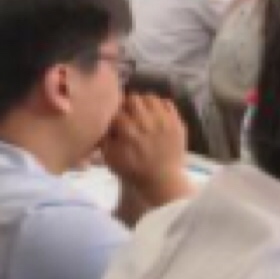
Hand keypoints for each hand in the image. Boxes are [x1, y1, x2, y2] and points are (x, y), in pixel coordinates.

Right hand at [102, 92, 189, 209]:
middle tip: (128, 113)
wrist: (163, 181)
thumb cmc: (134, 171)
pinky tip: (156, 115)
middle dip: (128, 105)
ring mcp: (164, 121)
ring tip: (142, 112)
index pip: (116, 109)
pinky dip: (160, 105)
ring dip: (143, 103)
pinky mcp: (177, 122)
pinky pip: (167, 102)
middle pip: (132, 98)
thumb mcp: (110, 158)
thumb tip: (102, 122)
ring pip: (150, 97)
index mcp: (128, 130)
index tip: (114, 119)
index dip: (113, 112)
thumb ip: (103, 138)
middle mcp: (146, 122)